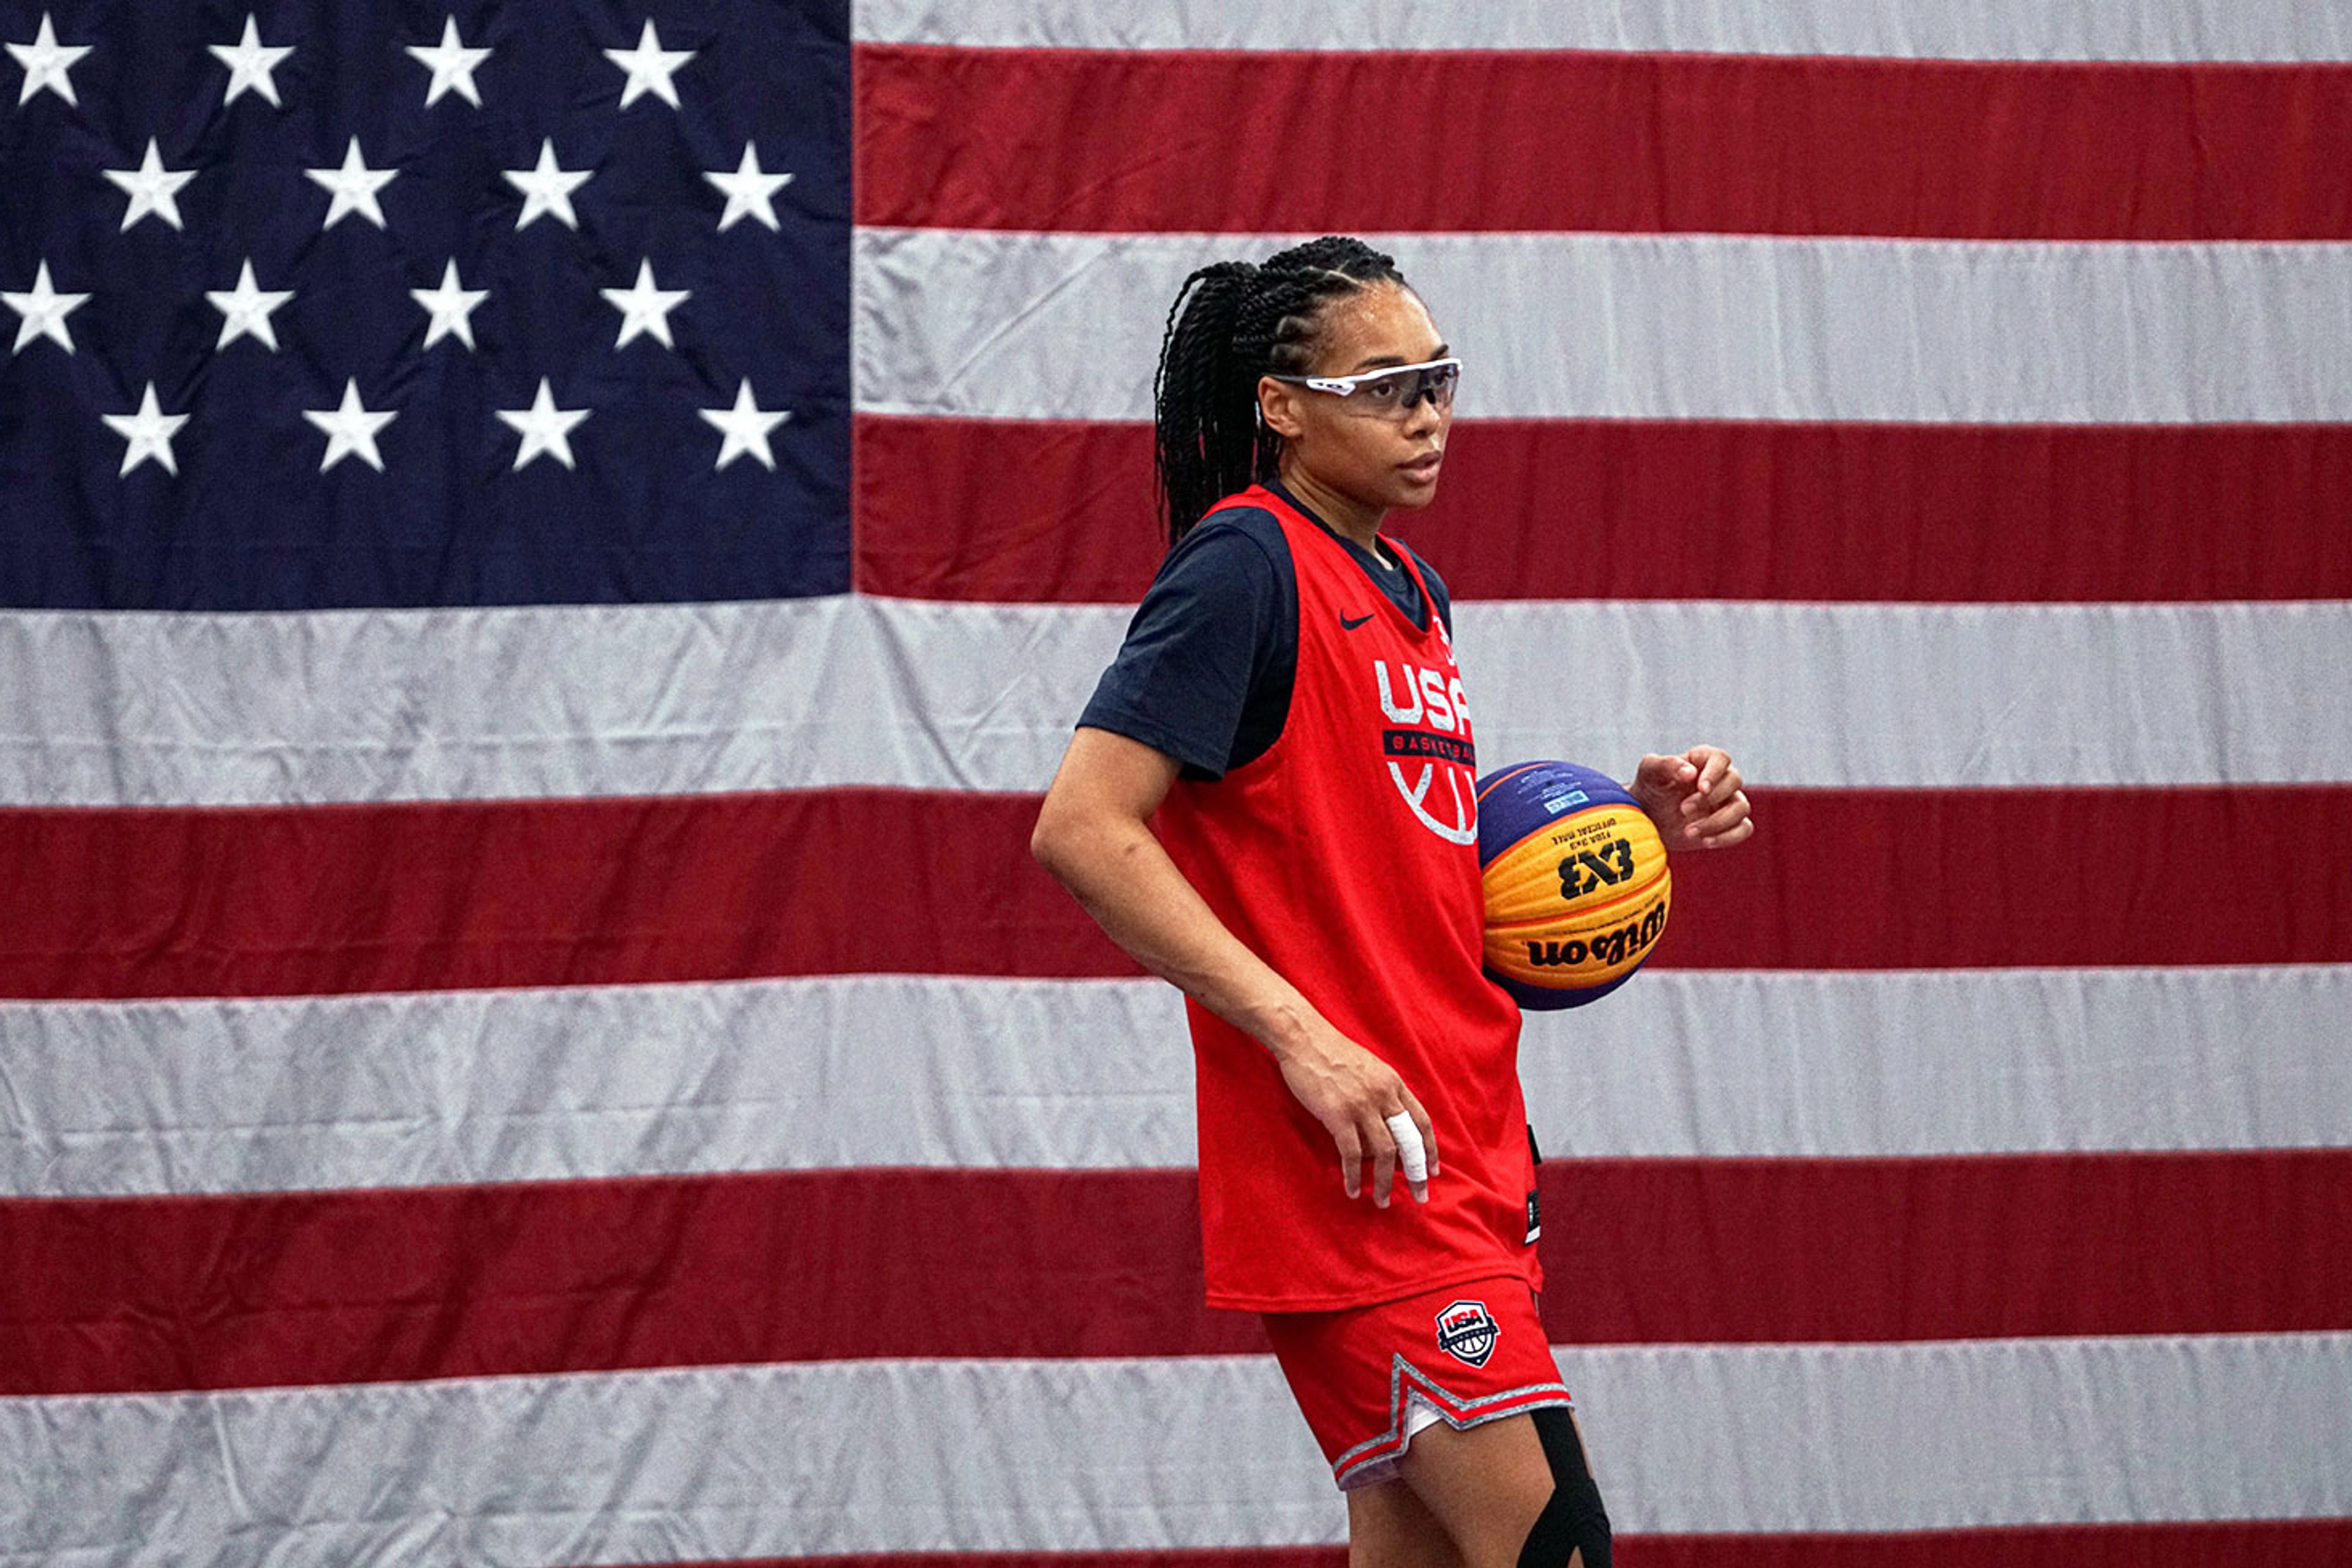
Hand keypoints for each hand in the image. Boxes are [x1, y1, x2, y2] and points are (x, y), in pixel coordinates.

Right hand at [1271, 1023, 1438, 1207]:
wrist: (1303, 1038)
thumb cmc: (1331, 1052)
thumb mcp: (1368, 1067)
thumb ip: (1381, 1092)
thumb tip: (1386, 1125)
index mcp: (1392, 1083)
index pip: (1421, 1121)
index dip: (1429, 1148)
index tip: (1432, 1170)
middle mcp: (1383, 1095)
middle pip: (1409, 1141)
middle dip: (1416, 1173)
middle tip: (1420, 1196)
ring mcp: (1361, 1105)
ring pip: (1384, 1152)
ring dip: (1386, 1182)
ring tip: (1383, 1201)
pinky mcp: (1338, 1115)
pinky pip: (1352, 1153)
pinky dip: (1355, 1175)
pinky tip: (1353, 1190)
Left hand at [1631, 745, 1754, 850]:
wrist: (1647, 819)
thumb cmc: (1650, 789)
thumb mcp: (1650, 772)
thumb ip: (1666, 765)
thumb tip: (1690, 773)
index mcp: (1703, 760)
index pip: (1721, 758)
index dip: (1715, 772)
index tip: (1701, 788)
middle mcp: (1720, 779)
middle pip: (1734, 781)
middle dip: (1710, 798)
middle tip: (1683, 809)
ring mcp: (1727, 802)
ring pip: (1741, 807)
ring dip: (1718, 821)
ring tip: (1688, 831)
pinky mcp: (1729, 825)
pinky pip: (1744, 829)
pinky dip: (1728, 837)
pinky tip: (1705, 841)